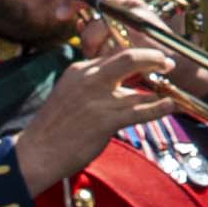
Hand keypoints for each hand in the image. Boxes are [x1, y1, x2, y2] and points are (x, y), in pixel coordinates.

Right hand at [8, 43, 178, 192]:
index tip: (150, 59)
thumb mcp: (69, 94)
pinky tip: (170, 106)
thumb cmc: (53, 127)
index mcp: (79, 71)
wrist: (35, 152)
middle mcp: (88, 79)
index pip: (113, 54)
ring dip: (161, 89)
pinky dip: (159, 108)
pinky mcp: (105, 121)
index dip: (136, 55)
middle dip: (153, 57)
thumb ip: (92, 84)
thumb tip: (120, 84)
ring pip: (140, 87)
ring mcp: (97, 99)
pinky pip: (141, 111)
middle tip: (167, 63)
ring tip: (172, 91)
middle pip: (129, 57)